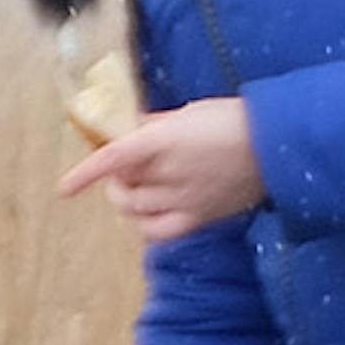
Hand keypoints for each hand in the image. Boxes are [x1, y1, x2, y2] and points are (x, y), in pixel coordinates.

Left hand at [58, 101, 267, 242]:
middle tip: (123, 171)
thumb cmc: (236, 120)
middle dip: (115, 178)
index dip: (85, 174)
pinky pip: (160, 231)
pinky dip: (145, 224)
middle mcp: (172, 174)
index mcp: (166, 142)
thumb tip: (130, 131)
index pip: (113, 160)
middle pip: (122, 185)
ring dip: (127, 199)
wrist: (280, 145)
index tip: (65, 189)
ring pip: (135, 210)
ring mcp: (186, 199)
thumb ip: (156, 126)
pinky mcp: (201, 217)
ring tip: (136, 188)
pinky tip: (148, 213)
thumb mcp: (190, 113)